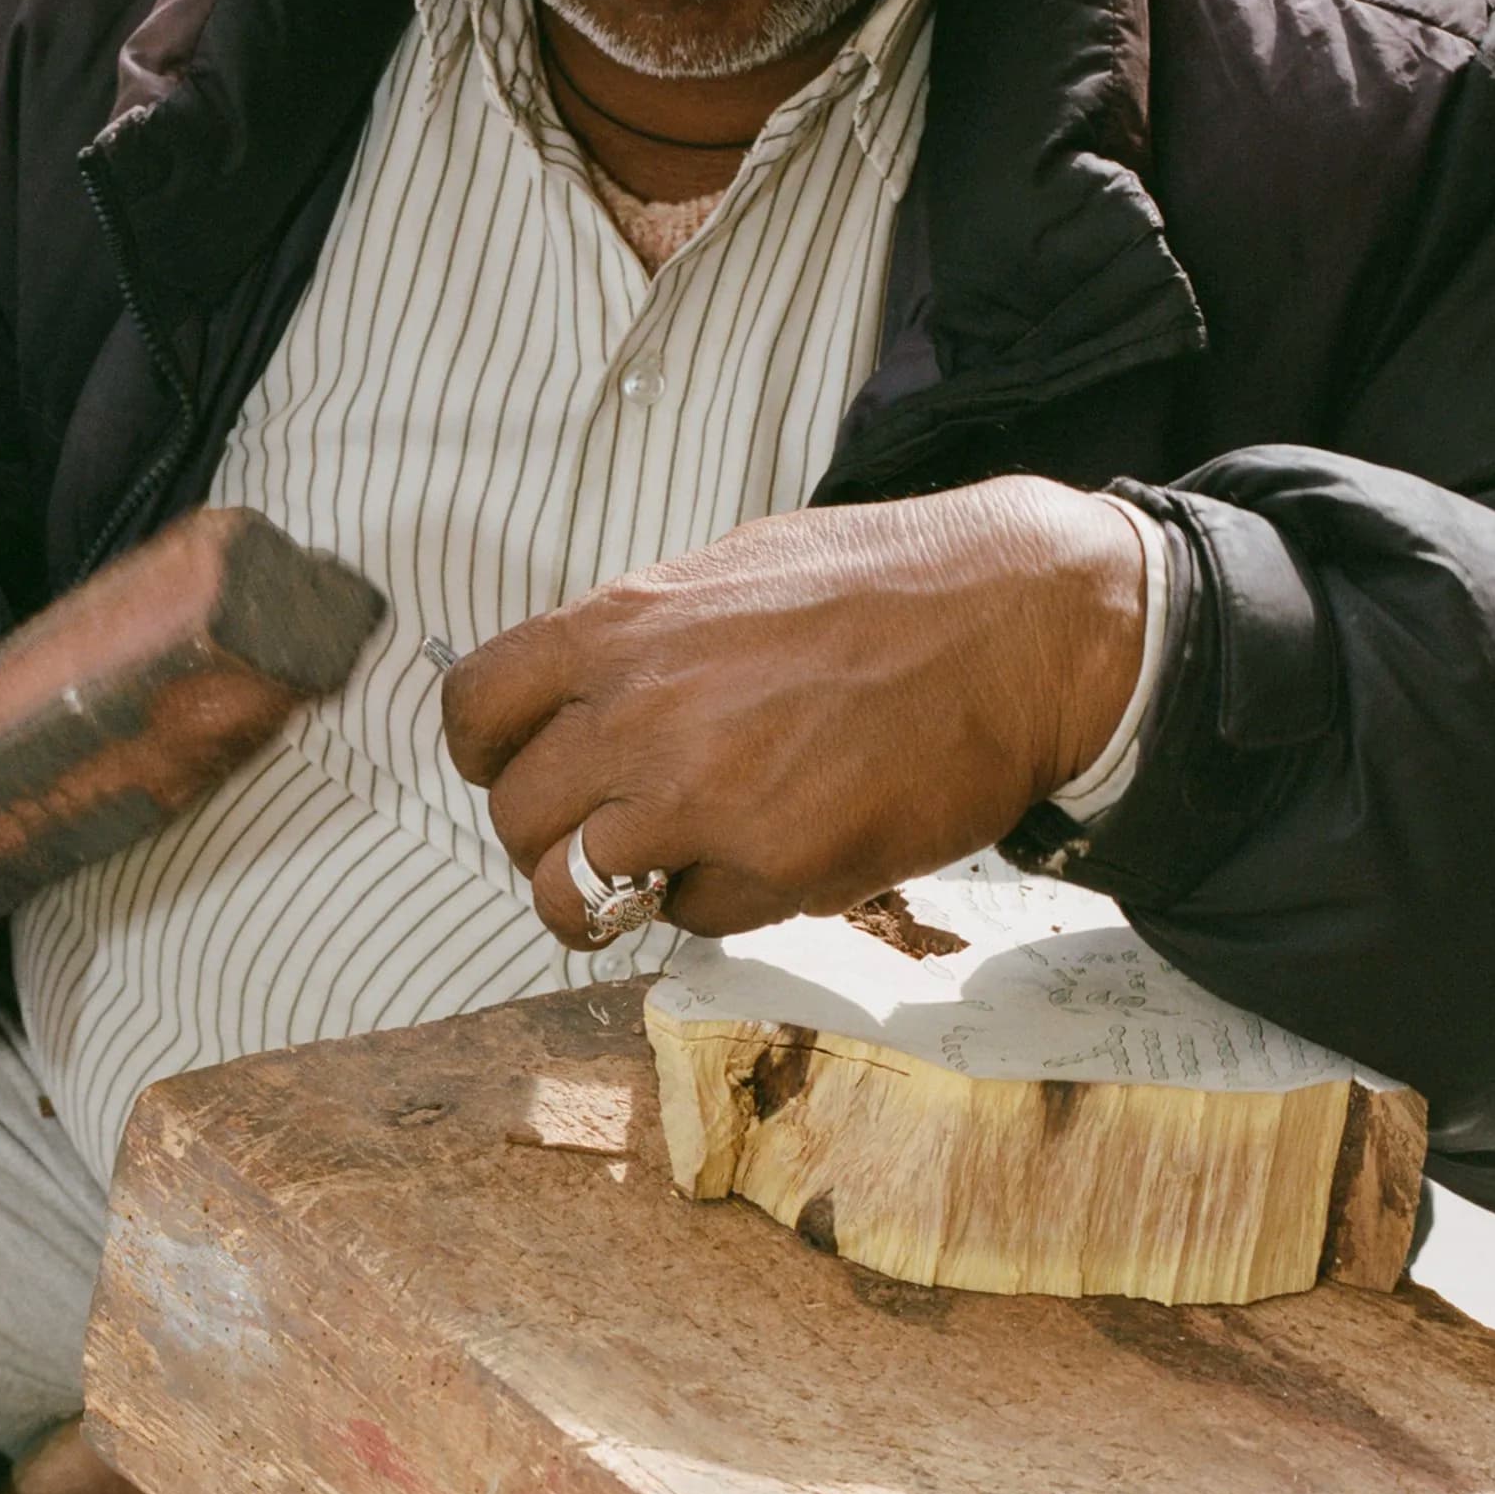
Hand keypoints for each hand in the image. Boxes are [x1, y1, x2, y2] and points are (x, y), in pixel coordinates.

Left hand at [441, 478, 1145, 944]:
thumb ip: (642, 645)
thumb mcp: (730, 575)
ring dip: (611, 894)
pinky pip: (695, 918)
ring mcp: (702, 795)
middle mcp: (642, 712)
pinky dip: (721, 903)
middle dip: (550, 839)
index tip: (522, 766)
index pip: (473, 709)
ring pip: (575, 892)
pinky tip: (777, 849)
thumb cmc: (890, 589)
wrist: (1021, 620)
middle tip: (607, 835)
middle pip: (514, 817)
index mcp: (623, 627)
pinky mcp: (774, 864)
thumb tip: (583, 703)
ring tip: (673, 868)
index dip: (490, 754)